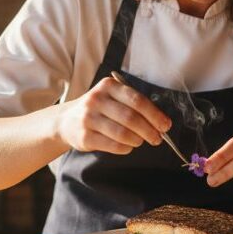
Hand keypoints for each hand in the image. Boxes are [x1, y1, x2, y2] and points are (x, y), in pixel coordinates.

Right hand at [57, 77, 171, 154]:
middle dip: (149, 130)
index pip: (137, 100)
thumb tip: (161, 122)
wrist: (67, 121)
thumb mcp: (113, 98)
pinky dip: (126, 148)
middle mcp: (96, 99)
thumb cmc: (99, 109)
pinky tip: (128, 146)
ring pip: (122, 133)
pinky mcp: (85, 136)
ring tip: (141, 141)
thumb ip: (134, 105)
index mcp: (108, 86)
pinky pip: (113, 145)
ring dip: (137, 140)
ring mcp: (88, 118)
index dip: (155, 115)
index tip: (166, 125)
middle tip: (157, 138)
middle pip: (131, 117)